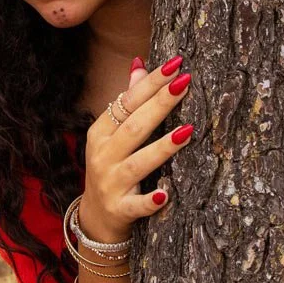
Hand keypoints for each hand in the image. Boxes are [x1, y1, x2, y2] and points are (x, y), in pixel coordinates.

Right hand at [79, 55, 194, 242]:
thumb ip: (127, 101)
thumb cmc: (110, 167)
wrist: (95, 218)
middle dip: (160, 104)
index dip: (150, 83)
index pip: (127, 102)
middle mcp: (103, 155)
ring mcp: (110, 183)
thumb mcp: (112, 134)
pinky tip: (166, 194)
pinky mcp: (120, 209)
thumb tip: (140, 64)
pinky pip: (137, 205)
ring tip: (188, 131)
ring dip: (163, 147)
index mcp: (101, 132)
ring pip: (138, 163)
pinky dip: (150, 201)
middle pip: (134, 127)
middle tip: (184, 83)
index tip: (175, 65)